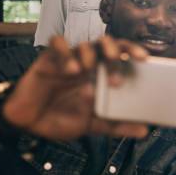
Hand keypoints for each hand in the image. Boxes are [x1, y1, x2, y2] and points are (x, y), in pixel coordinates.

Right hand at [2, 35, 149, 140]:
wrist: (30, 124)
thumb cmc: (63, 117)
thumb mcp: (93, 125)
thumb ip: (117, 126)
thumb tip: (144, 131)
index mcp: (102, 73)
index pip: (122, 55)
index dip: (133, 51)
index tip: (145, 59)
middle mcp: (88, 62)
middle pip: (106, 44)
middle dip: (114, 50)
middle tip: (116, 63)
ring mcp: (69, 59)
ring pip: (85, 43)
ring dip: (90, 54)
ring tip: (87, 70)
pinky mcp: (48, 59)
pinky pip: (58, 44)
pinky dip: (66, 53)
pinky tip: (71, 69)